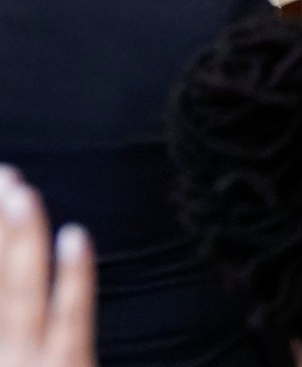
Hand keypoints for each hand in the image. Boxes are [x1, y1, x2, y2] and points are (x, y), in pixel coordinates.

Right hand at [0, 167, 93, 366]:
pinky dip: (74, 276)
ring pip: (22, 291)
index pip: (0, 284)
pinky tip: (75, 235)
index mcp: (3, 347)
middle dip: (0, 229)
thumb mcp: (36, 357)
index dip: (0, 239)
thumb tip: (13, 280)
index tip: (9, 191)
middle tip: (3, 174)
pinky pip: (72, 319)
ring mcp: (34, 364)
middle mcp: (7, 352)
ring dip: (21, 239)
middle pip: (1, 280)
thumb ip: (28, 325)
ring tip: (22, 192)